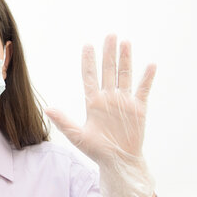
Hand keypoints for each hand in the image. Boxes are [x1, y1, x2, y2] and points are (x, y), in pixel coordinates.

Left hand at [45, 34, 155, 196]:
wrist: (118, 161)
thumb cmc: (97, 150)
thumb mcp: (77, 136)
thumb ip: (63, 122)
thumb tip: (47, 109)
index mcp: (93, 102)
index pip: (90, 76)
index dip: (89, 61)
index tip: (87, 45)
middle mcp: (108, 98)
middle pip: (108, 70)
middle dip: (109, 53)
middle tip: (110, 35)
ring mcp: (124, 101)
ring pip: (125, 75)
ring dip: (126, 59)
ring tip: (125, 42)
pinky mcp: (138, 108)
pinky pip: (143, 90)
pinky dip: (146, 78)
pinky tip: (150, 65)